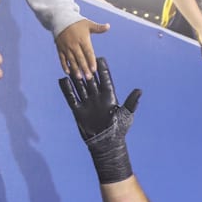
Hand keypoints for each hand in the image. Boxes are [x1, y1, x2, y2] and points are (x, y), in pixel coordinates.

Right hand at [55, 19, 109, 78]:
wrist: (60, 18)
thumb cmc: (76, 22)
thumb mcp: (88, 24)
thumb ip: (98, 27)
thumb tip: (108, 26)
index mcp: (82, 39)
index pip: (88, 52)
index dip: (91, 61)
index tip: (94, 69)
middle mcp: (74, 44)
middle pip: (80, 58)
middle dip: (84, 68)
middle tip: (88, 77)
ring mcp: (66, 47)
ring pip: (71, 60)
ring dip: (75, 69)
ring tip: (79, 77)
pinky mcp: (60, 48)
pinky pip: (62, 58)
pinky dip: (64, 65)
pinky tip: (68, 72)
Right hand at [59, 57, 141, 183]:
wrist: (105, 143)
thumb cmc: (118, 130)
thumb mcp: (126, 114)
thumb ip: (131, 102)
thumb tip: (139, 91)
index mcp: (109, 97)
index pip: (105, 80)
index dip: (102, 70)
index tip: (100, 58)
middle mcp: (97, 98)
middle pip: (91, 81)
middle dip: (87, 70)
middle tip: (82, 57)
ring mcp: (87, 103)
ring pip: (80, 87)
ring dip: (76, 78)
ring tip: (71, 66)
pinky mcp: (78, 110)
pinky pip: (71, 97)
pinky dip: (67, 89)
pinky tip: (62, 80)